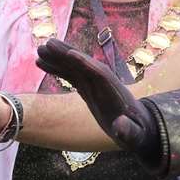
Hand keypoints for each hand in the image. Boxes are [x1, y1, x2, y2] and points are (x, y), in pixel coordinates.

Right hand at [35, 39, 162, 169]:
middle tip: (48, 43)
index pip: (100, 74)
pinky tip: (41, 63)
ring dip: (57, 57)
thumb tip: (120, 125)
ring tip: (39, 49)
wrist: (140, 128)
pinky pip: (70, 74)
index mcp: (115, 91)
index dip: (86, 64)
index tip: (71, 54)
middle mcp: (104, 83)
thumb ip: (129, 131)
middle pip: (84, 64)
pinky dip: (56, 68)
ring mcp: (94, 83)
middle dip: (68, 53)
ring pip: (74, 66)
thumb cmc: (138, 133)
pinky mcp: (87, 87)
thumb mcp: (135, 136)